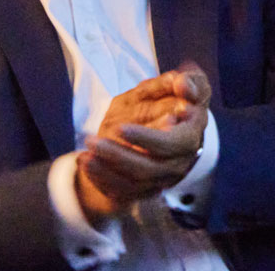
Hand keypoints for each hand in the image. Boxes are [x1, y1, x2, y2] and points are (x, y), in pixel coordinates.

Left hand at [75, 67, 210, 223]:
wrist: (174, 120)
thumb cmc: (178, 97)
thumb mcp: (187, 84)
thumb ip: (189, 82)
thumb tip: (183, 85)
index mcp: (190, 137)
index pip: (171, 144)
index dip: (146, 138)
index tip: (120, 128)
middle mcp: (179, 163)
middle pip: (148, 168)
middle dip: (117, 156)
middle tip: (91, 141)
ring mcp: (163, 179)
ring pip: (134, 184)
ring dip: (106, 172)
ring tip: (84, 156)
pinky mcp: (147, 188)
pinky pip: (124, 192)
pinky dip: (102, 181)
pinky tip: (86, 164)